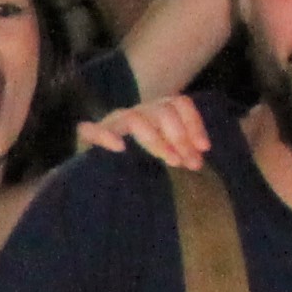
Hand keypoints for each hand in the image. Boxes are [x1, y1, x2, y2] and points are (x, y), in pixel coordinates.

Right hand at [78, 92, 218, 168]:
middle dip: (181, 137)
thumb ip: (181, 153)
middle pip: (162, 111)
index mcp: (156, 113)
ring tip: (171, 161)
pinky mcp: (88, 139)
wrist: (98, 187)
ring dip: (157, 140)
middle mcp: (137, 113)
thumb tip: (199, 158)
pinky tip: (119, 148)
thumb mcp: (166, 157)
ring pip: (136, 119)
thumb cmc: (140, 172)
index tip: (204, 148)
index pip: (178, 104)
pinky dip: (105, 136)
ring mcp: (112, 124)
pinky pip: (91, 131)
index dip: (194, 123)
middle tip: (192, 164)